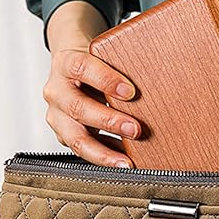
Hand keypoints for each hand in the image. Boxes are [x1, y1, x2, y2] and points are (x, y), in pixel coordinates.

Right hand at [44, 1, 140, 166]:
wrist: (68, 70)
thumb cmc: (92, 64)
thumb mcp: (102, 56)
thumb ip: (122, 66)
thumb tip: (161, 79)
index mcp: (66, 64)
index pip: (82, 68)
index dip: (106, 80)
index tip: (131, 92)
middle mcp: (57, 91)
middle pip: (79, 108)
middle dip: (109, 122)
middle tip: (136, 129)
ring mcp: (57, 117)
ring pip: (76, 139)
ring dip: (104, 152)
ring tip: (127, 162)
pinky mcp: (63, 136)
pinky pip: (83, 151)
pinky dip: (104, 157)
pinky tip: (122, 162)